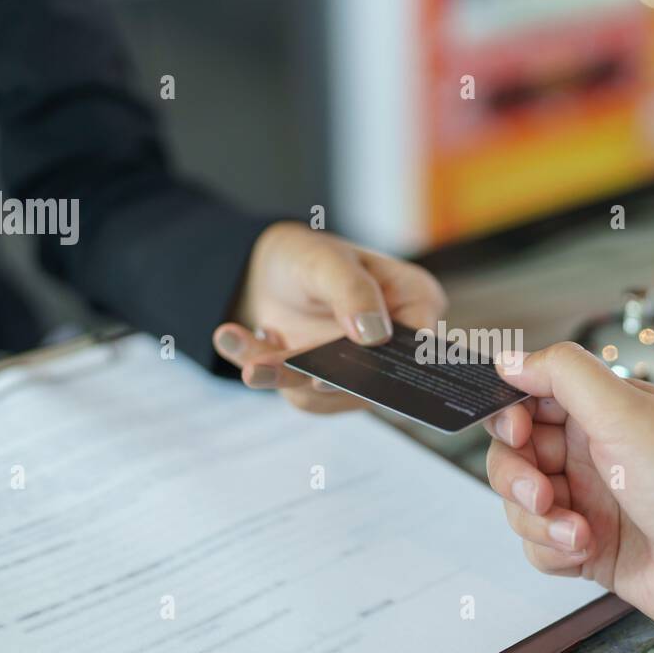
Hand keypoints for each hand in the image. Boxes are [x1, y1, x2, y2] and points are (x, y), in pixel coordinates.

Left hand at [211, 222, 446, 412]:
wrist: (270, 276)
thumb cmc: (309, 256)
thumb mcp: (328, 261)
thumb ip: (354, 292)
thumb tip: (376, 336)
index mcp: (415, 303)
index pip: (420, 347)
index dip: (390, 368)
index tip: (342, 373)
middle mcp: (396, 346)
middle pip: (370, 381)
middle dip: (314, 376)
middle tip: (261, 369)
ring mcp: (364, 373)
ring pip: (326, 394)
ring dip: (277, 372)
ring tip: (233, 340)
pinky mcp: (330, 390)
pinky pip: (299, 396)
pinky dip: (264, 370)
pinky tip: (236, 338)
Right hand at [485, 342, 653, 637]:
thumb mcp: (627, 413)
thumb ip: (563, 374)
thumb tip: (511, 358)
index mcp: (605, 409)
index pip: (532, 396)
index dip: (511, 414)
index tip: (517, 431)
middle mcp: (594, 451)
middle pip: (515, 452)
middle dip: (518, 476)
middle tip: (543, 492)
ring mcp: (590, 499)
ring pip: (520, 503)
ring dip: (539, 520)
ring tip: (578, 530)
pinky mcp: (587, 546)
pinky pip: (538, 545)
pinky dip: (552, 550)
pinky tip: (585, 550)